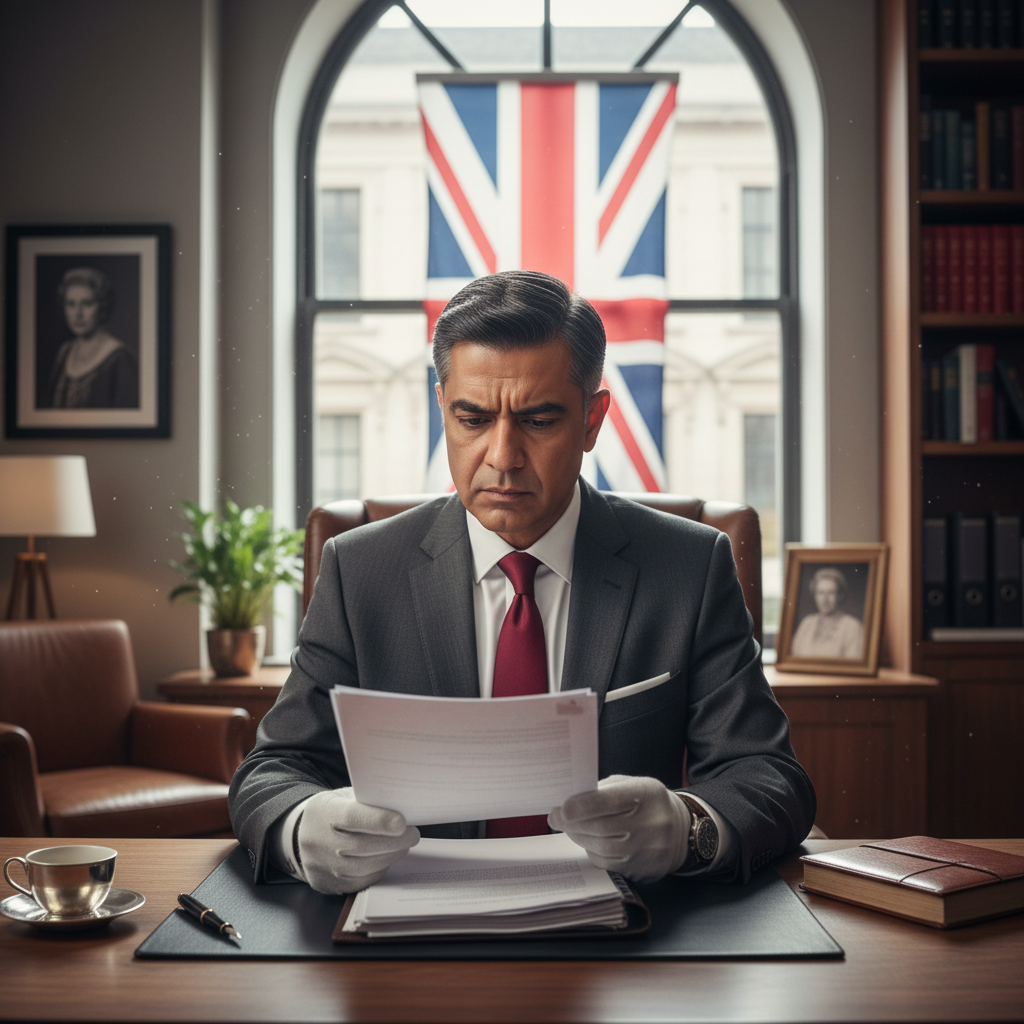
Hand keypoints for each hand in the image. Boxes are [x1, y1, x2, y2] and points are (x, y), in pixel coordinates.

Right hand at [296, 788, 419, 893]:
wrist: (302, 834)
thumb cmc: (333, 811)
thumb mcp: (343, 797)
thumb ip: (367, 800)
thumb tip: (401, 806)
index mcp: (322, 813)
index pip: (351, 817)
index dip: (378, 821)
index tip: (402, 822)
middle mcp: (318, 842)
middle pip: (361, 846)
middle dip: (393, 841)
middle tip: (413, 834)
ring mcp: (322, 866)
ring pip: (364, 866)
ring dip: (390, 855)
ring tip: (404, 844)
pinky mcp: (330, 884)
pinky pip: (361, 880)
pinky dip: (380, 868)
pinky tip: (388, 856)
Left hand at [547, 775, 689, 883]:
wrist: (682, 830)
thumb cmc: (647, 802)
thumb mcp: (632, 785)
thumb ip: (604, 790)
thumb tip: (570, 801)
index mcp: (646, 794)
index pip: (607, 801)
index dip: (580, 807)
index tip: (560, 809)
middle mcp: (650, 823)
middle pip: (600, 828)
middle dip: (572, 824)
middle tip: (556, 818)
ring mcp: (649, 849)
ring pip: (601, 848)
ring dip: (579, 838)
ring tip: (570, 828)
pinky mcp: (645, 869)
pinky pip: (608, 864)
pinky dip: (593, 852)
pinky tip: (589, 842)